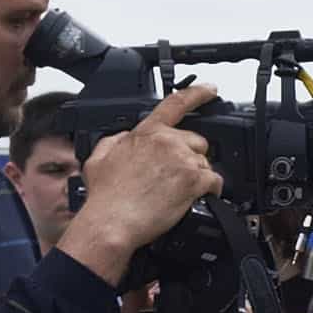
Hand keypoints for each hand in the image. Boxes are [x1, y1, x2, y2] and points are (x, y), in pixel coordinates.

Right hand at [59, 83, 217, 278]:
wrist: (111, 223)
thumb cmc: (105, 197)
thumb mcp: (97, 158)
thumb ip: (115, 140)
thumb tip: (125, 137)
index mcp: (146, 133)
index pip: (176, 103)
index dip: (197, 93)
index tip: (210, 89)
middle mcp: (167, 142)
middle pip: (196, 141)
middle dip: (190, 157)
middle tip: (175, 176)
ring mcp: (182, 160)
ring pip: (205, 163)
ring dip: (197, 176)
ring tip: (178, 192)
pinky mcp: (193, 181)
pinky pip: (214, 181)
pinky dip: (211, 190)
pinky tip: (196, 198)